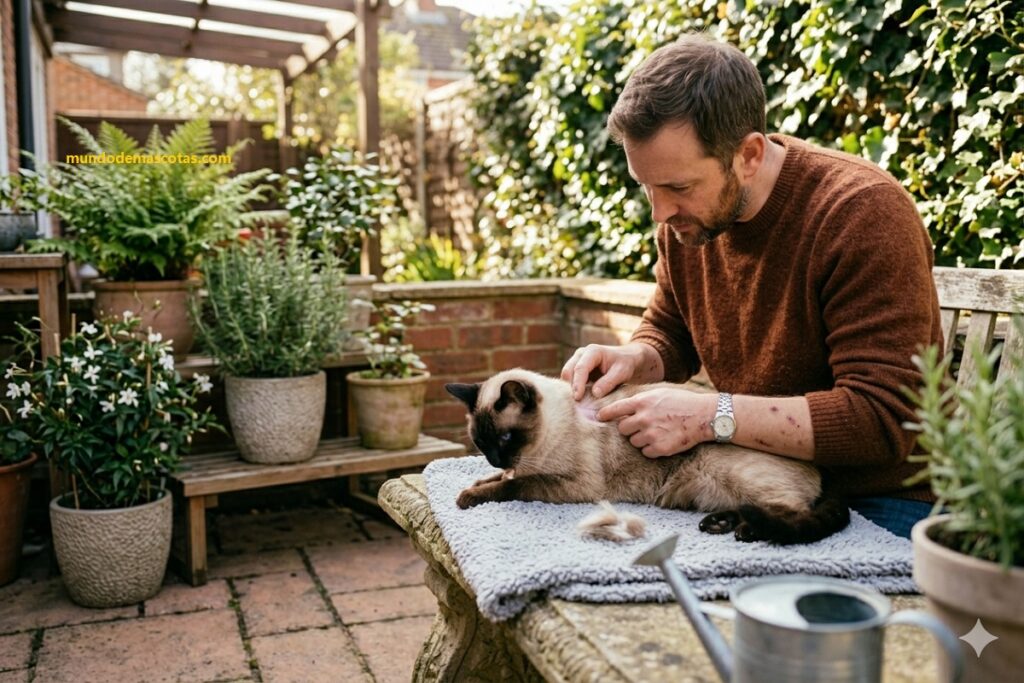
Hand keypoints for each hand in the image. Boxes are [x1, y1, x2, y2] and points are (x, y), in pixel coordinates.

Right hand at [560, 342, 660, 400]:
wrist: (627, 359)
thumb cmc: (626, 364)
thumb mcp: (622, 372)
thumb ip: (609, 382)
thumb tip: (595, 393)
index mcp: (592, 351)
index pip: (580, 368)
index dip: (578, 384)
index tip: (577, 398)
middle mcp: (581, 354)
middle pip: (568, 371)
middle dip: (569, 387)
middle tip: (573, 404)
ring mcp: (577, 361)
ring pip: (566, 376)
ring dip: (569, 389)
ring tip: (575, 404)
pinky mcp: (577, 370)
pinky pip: (570, 381)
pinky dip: (572, 390)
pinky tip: (578, 401)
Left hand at [597, 387, 715, 456]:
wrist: (704, 416)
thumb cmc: (681, 402)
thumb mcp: (659, 393)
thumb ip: (640, 400)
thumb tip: (622, 406)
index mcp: (642, 402)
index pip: (615, 409)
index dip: (605, 414)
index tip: (599, 417)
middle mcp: (644, 418)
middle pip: (622, 428)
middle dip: (628, 428)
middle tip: (641, 425)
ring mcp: (651, 434)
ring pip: (633, 441)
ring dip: (640, 439)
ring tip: (656, 431)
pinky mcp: (660, 448)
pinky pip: (645, 452)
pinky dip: (651, 448)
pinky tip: (662, 440)